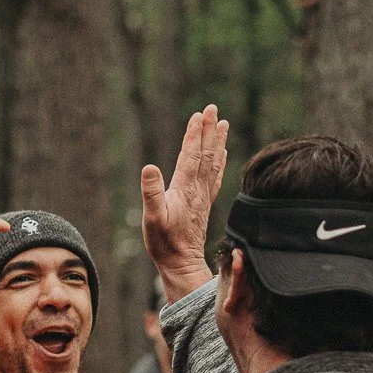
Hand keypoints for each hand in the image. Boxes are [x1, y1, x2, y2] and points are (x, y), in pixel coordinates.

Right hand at [141, 104, 229, 303]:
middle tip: (212, 109)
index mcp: (184, 189)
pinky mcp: (204, 204)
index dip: (194, 134)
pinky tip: (222, 154)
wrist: (182, 264)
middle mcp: (198, 189)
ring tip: (222, 124)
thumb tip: (150, 168)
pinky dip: (220, 162)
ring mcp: (203, 196)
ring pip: (213, 163)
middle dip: (208, 130)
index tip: (198, 114)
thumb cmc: (164, 243)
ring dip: (217, 142)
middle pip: (206, 154)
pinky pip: (215, 177)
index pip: (191, 155)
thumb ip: (151, 193)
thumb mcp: (151, 218)